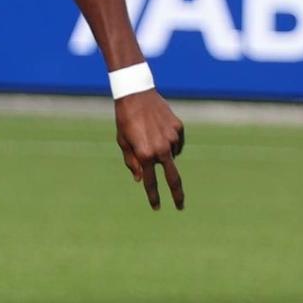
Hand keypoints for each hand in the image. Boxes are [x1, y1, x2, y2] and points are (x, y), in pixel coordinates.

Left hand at [115, 92, 184, 210]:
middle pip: (173, 178)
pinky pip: (176, 142)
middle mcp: (161, 148)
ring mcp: (172, 138)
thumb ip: (132, 162)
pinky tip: (159, 130)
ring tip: (149, 136)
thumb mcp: (123, 142)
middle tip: (180, 206)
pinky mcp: (178, 128)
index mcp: (144, 154)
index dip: (153, 196)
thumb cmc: (125, 120)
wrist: (136, 94)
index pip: (150, 182)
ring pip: (170, 155)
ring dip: (163, 153)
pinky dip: (169, 142)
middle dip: (177, 194)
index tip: (156, 207)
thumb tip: (140, 179)